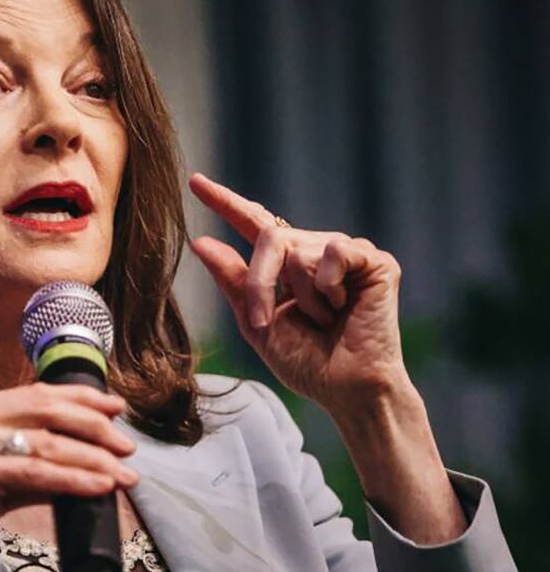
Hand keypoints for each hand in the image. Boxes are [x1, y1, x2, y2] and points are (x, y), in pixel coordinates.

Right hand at [0, 383, 135, 571]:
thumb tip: (81, 467)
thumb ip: (25, 466)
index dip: (79, 398)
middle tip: (127, 445)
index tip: (115, 409)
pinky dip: (74, 479)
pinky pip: (35, 474)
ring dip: (94, 458)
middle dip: (95, 426)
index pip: (33, 394)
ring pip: (45, 444)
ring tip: (125, 472)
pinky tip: (101, 486)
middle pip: (44, 410)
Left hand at [187, 173, 413, 417]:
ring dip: (302, 297)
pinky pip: (334, 252)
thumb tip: (201, 241)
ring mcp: (347, 253)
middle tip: (265, 321)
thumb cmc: (305, 362)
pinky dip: (329, 287)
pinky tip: (344, 307)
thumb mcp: (255, 322)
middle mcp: (317, 250)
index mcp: (287, 265)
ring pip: (299, 250)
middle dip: (260, 284)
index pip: (253, 222)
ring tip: (324, 320)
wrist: (345, 389)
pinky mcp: (375, 261)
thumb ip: (232, 281)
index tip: (195, 182)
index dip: (225, 202)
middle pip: (271, 236)